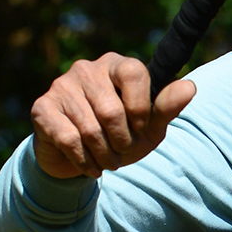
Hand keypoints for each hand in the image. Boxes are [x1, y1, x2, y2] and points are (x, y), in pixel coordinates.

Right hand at [30, 52, 195, 177]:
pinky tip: (91, 166)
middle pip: (111, 110)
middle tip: (123, 151)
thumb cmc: (121, 135)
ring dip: (105, 155)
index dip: (141, 110)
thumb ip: (167, 108)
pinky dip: (85, 160)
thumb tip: (190, 87)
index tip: (141, 128)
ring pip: (90, 128)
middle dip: (122, 140)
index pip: (135, 73)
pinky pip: (68, 139)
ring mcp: (61, 86)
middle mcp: (86, 68)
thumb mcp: (150, 126)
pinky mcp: (42, 107)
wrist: (81, 157)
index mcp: (117, 64)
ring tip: (109, 161)